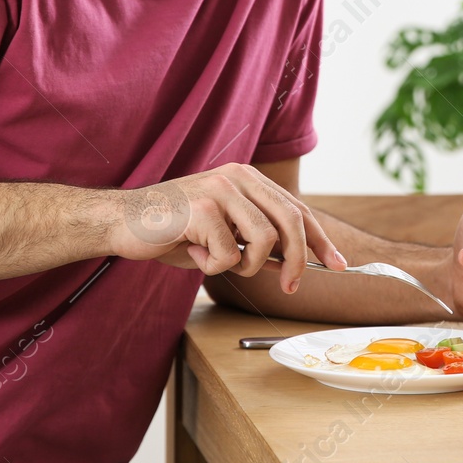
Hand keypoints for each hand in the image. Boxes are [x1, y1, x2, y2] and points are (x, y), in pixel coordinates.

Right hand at [109, 163, 344, 293]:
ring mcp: (220, 188)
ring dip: (244, 265)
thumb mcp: (224, 232)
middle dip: (299, 261)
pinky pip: (228, 254)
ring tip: (215, 260)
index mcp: (248, 177)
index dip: (321, 240)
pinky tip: (192, 253)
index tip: (339, 264)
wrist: (123, 223)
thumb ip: (257, 238)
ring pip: (264, 241)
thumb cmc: (174, 231)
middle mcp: (238, 176)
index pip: (297, 209)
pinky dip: (213, 266)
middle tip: (290, 287)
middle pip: (291, 222)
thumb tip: (296, 262)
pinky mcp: (202, 207)